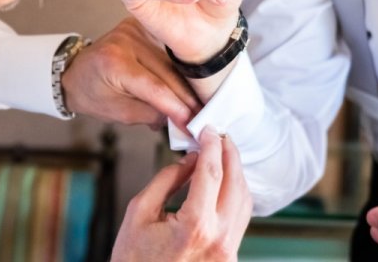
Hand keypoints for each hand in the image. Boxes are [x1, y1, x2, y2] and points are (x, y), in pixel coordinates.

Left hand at [61, 17, 200, 129]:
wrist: (76, 71)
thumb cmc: (92, 93)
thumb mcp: (117, 113)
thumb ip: (149, 115)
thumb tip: (180, 118)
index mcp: (114, 62)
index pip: (154, 87)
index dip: (176, 107)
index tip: (191, 124)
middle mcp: (126, 41)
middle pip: (168, 73)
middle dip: (186, 98)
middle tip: (202, 118)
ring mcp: (137, 30)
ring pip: (172, 63)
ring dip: (186, 85)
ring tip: (198, 105)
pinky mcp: (144, 27)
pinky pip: (168, 53)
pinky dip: (178, 71)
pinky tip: (189, 87)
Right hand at [111, 127, 252, 261]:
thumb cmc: (133, 260)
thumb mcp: (139, 212)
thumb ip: (167, 179)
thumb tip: (190, 158)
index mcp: (195, 225)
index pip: (212, 172)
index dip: (211, 145)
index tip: (208, 130)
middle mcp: (219, 239)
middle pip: (236, 183)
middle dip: (230, 154)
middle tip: (220, 136)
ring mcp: (228, 252)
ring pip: (244, 201)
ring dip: (236, 173)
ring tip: (222, 155)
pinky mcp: (229, 258)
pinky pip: (240, 219)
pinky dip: (236, 195)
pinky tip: (224, 183)